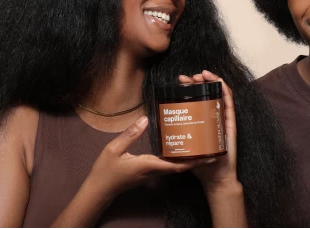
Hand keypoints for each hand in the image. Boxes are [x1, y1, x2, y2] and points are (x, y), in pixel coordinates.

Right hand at [88, 116, 209, 197]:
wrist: (99, 190)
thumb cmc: (105, 171)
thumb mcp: (114, 149)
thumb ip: (130, 134)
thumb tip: (145, 118)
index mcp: (149, 166)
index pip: (177, 165)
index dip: (195, 161)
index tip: (209, 156)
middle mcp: (154, 171)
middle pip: (180, 165)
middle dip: (196, 158)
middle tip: (210, 144)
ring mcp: (152, 173)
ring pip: (174, 165)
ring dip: (187, 157)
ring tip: (199, 143)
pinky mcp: (148, 172)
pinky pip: (167, 165)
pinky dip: (176, 157)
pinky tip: (179, 147)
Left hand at [178, 70, 239, 194]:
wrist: (215, 177)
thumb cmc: (199, 163)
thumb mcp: (182, 146)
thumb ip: (171, 136)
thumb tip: (149, 124)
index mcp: (201, 120)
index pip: (195, 98)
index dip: (188, 88)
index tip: (179, 82)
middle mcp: (212, 116)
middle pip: (206, 93)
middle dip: (198, 82)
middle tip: (188, 77)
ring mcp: (222, 119)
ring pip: (219, 94)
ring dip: (212, 81)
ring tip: (203, 74)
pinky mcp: (230, 124)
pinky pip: (229, 104)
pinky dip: (225, 91)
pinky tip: (218, 82)